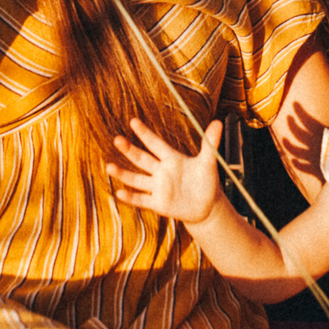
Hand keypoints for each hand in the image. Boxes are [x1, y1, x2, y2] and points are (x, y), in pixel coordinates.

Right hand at [109, 119, 223, 226]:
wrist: (207, 206)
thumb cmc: (206, 181)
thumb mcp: (208, 162)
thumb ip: (210, 142)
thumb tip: (218, 122)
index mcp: (172, 158)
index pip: (156, 144)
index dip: (145, 133)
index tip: (133, 121)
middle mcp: (161, 171)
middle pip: (142, 159)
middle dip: (129, 150)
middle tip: (117, 139)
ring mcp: (158, 187)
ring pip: (137, 179)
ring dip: (123, 174)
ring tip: (109, 167)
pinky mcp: (158, 203)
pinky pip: (142, 199)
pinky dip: (131, 197)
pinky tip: (119, 192)